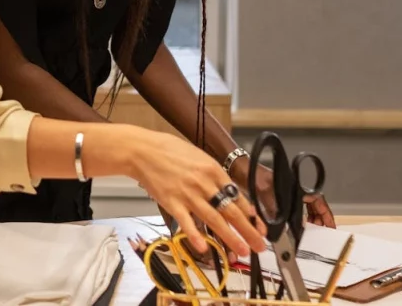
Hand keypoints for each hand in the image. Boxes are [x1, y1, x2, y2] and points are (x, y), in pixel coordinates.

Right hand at [128, 131, 266, 258]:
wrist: (142, 150)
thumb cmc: (168, 150)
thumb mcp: (197, 155)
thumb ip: (213, 173)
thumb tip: (228, 190)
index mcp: (213, 169)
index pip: (237, 196)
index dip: (251, 214)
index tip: (259, 227)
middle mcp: (204, 183)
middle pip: (231, 211)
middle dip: (248, 231)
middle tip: (259, 245)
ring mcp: (188, 194)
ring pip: (214, 219)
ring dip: (230, 237)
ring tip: (242, 251)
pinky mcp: (171, 203)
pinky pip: (186, 222)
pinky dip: (195, 236)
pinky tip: (203, 248)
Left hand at [232, 159, 336, 228]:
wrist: (238, 169)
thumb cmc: (253, 175)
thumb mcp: (265, 193)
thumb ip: (276, 211)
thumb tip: (285, 229)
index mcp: (295, 186)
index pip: (318, 200)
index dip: (326, 214)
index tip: (331, 226)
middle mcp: (293, 190)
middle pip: (312, 207)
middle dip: (318, 220)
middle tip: (319, 233)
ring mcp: (285, 196)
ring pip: (302, 211)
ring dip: (306, 222)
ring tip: (308, 233)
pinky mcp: (275, 201)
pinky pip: (290, 213)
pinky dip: (293, 222)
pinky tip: (291, 230)